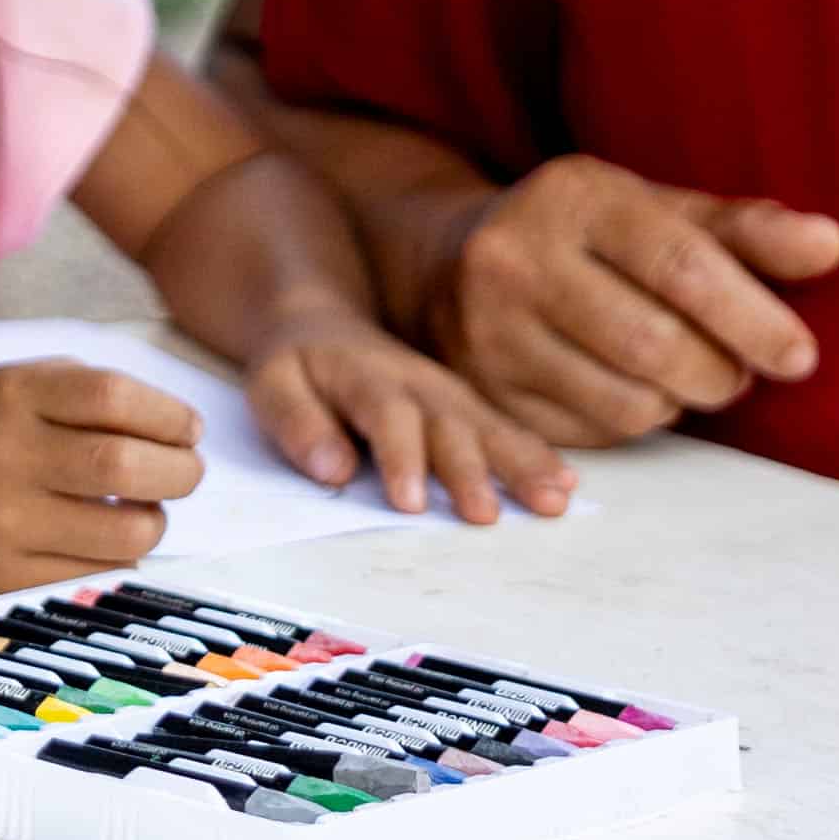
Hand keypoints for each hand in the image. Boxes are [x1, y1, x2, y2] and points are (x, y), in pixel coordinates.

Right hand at [0, 360, 204, 591]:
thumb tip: (182, 435)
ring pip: (122, 533)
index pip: (113, 398)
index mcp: (13, 394)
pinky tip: (105, 535)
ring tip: (145, 506)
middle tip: (186, 471)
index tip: (188, 429)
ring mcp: (1, 522)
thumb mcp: (22, 380)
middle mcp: (4, 455)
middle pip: (124, 466)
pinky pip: (94, 573)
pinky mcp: (1, 575)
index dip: (169, 415)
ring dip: (155, 519)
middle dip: (180, 471)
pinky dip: (119, 555)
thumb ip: (97, 392)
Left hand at [245, 309, 575, 522]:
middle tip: (484, 514)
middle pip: (447, 427)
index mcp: (365, 377)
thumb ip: (297, 423)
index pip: (386, 417)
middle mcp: (417, 385)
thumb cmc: (298, 365)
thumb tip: (331, 469)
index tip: (410, 502)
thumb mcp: (272, 384)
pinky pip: (505, 429)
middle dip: (467, 471)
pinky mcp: (466, 407)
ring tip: (551, 500)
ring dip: (520, 464)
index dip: (400, 458)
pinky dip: (537, 454)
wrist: (322, 325)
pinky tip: (566, 483)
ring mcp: (447, 395)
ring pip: (488, 429)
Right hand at [417, 157, 838, 445]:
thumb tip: (830, 245)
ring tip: (690, 375)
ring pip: (627, 401)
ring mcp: (490, 330)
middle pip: (655, 344)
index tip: (801, 355)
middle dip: (722, 372)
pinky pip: (595, 433)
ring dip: (683, 401)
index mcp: (575, 195)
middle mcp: (518, 258)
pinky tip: (636, 388)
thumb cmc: (588, 234)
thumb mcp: (659, 210)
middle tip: (743, 371)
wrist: (453, 259)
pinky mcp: (485, 391)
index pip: (681, 265)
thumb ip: (745, 230)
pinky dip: (637, 420)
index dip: (753, 317)